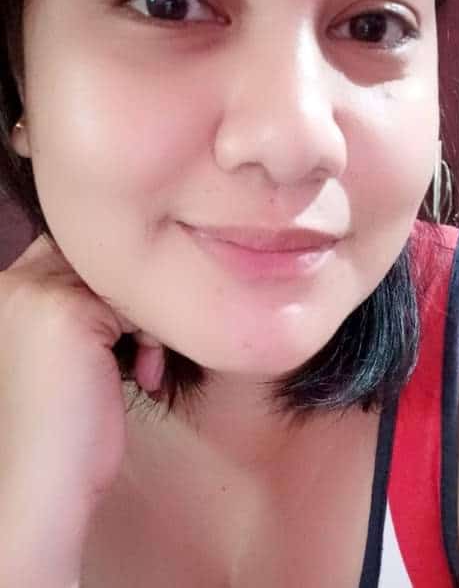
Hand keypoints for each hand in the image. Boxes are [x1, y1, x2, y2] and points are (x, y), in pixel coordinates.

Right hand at [0, 234, 164, 583]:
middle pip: (113, 265)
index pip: (86, 258)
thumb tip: (136, 284)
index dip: (117, 296)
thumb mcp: (69, 353)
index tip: (127, 341)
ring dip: (147, 323)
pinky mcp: (67, 312)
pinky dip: (153, 337)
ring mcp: (38, 291)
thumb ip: (87, 308)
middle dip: (135, 308)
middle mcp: (17, 280)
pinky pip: (141, 301)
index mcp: (10, 290)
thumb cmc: (62, 430)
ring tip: (141, 369)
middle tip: (143, 358)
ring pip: (130, 279)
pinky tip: (143, 374)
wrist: (38, 490)